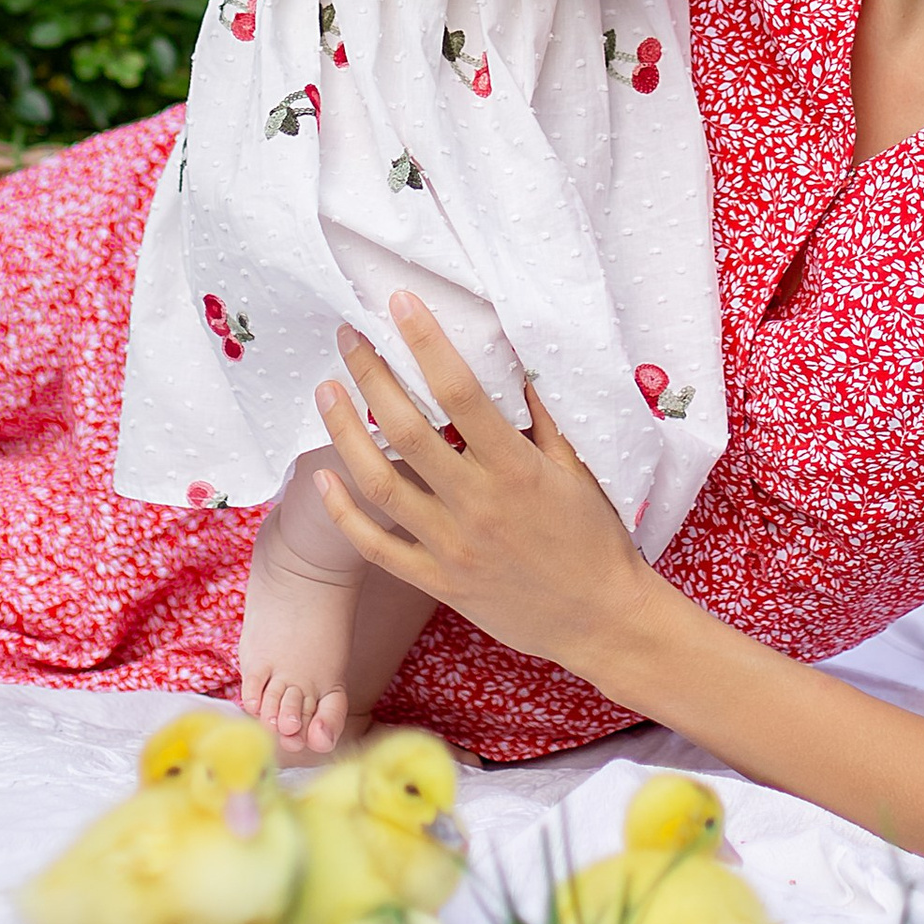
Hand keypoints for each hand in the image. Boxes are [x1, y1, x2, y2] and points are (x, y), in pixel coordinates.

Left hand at [313, 295, 659, 688]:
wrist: (600, 620)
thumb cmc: (595, 538)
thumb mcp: (578, 468)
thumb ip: (541, 416)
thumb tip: (511, 359)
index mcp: (516, 468)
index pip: (460, 391)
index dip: (427, 343)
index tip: (401, 303)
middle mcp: (477, 503)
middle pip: (407, 429)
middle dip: (371, 375)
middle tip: (349, 337)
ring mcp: (452, 546)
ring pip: (381, 484)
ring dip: (345, 432)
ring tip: (326, 391)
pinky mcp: (438, 582)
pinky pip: (378, 548)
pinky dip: (345, 513)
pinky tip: (323, 478)